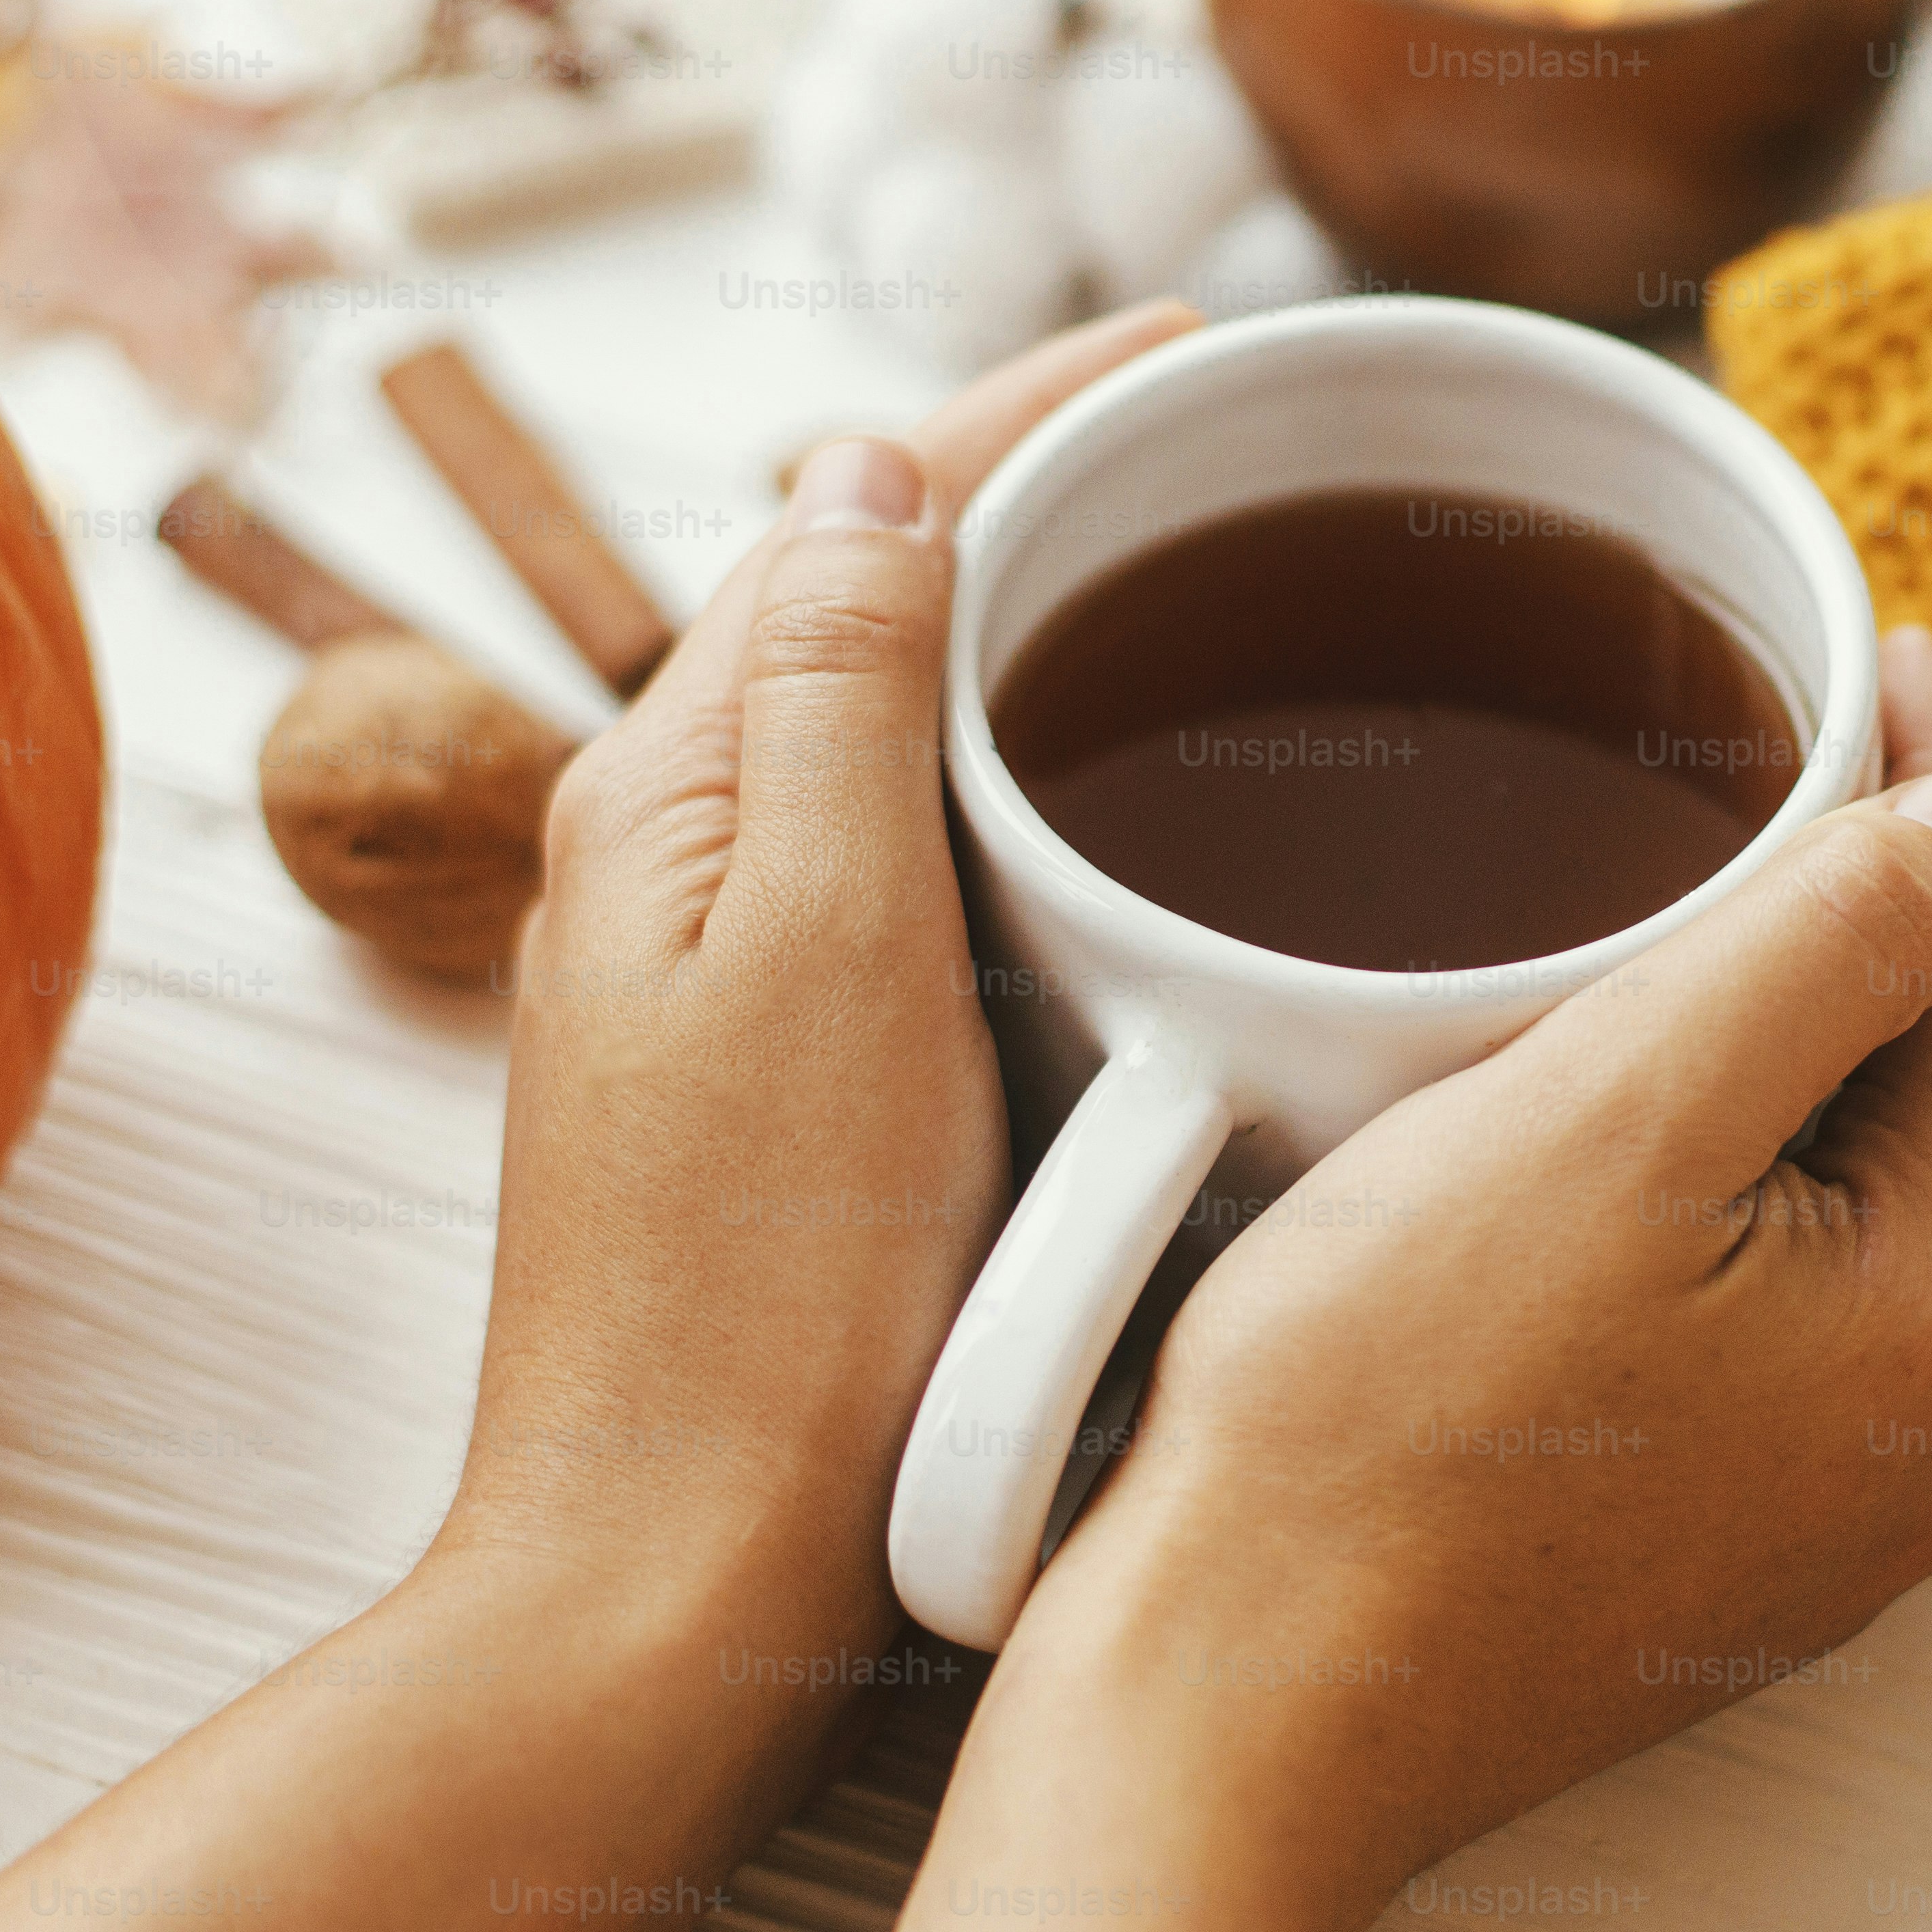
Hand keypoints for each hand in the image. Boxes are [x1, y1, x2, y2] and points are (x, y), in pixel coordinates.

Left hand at [430, 300, 1196, 1649]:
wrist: (678, 1590)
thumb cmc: (757, 1305)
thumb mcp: (819, 951)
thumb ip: (842, 693)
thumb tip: (869, 456)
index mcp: (670, 790)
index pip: (861, 509)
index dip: (1039, 405)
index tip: (1211, 340)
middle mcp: (681, 855)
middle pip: (880, 595)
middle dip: (1058, 488)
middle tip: (1261, 438)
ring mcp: (734, 968)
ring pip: (909, 724)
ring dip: (1053, 625)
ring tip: (1230, 574)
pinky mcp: (800, 1074)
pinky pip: (930, 856)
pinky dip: (1041, 780)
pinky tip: (1148, 814)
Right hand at [1006, 625, 1931, 1931]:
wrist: (1224, 1721)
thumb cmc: (1378, 1427)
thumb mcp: (1613, 1119)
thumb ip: (1827, 949)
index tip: (1865, 646)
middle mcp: (1927, 1437)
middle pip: (1917, 1091)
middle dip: (1843, 919)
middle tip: (1744, 758)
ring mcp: (1815, 1517)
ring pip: (1821, 1200)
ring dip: (1757, 1056)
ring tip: (1645, 918)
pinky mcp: (1699, 1560)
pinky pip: (1738, 1312)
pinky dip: (1685, 1196)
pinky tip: (1570, 1138)